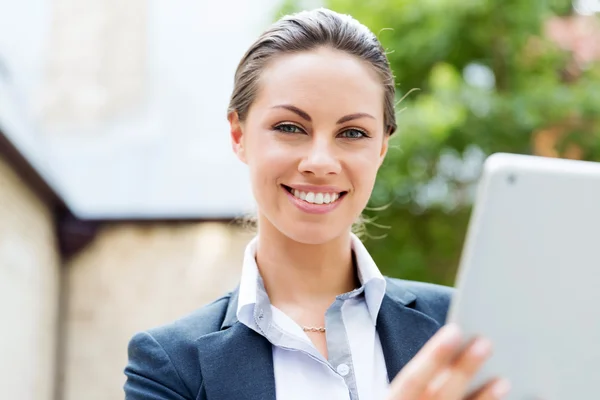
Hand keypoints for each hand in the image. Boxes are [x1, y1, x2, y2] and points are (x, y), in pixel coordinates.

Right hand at [386, 324, 509, 399]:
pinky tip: (498, 399)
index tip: (454, 331)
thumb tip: (453, 343)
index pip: (412, 379)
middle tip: (485, 343)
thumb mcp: (401, 393)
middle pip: (441, 395)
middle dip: (464, 369)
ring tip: (503, 381)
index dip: (434, 356)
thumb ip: (419, 377)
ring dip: (483, 399)